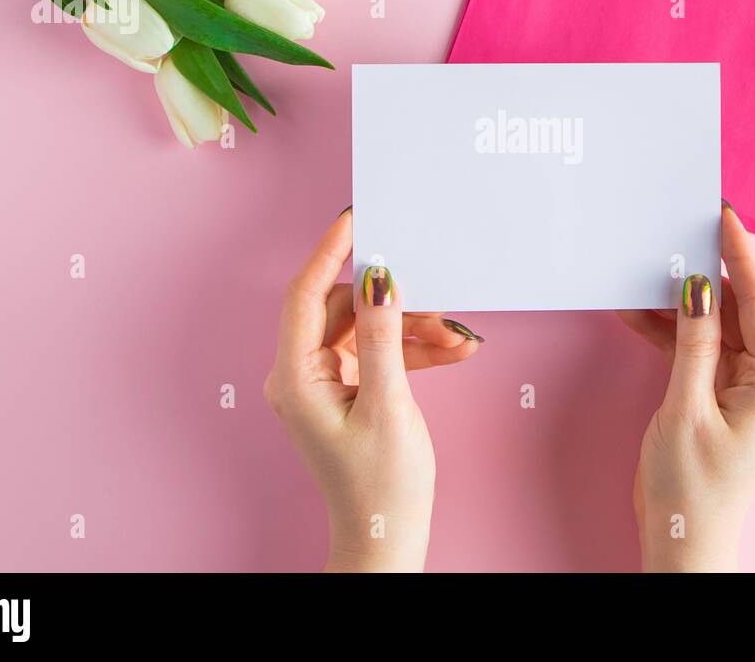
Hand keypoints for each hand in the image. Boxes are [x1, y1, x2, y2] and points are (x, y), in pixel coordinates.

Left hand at [264, 210, 482, 571]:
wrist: (387, 537)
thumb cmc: (382, 486)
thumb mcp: (389, 403)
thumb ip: (384, 335)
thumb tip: (378, 278)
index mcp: (295, 377)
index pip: (305, 294)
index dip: (331, 251)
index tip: (358, 217)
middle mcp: (300, 375)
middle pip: (345, 310)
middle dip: (398, 303)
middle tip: (444, 301)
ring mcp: (322, 382)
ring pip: (367, 328)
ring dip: (414, 328)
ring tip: (459, 339)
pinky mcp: (346, 389)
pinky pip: (377, 351)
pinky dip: (413, 350)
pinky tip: (452, 352)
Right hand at [618, 203, 754, 571]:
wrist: (682, 541)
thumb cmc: (692, 488)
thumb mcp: (686, 408)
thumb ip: (693, 343)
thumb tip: (697, 287)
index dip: (741, 256)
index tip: (723, 217)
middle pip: (738, 307)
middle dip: (707, 270)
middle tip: (679, 231)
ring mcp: (737, 386)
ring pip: (712, 324)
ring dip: (680, 300)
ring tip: (646, 269)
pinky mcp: (711, 394)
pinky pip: (694, 348)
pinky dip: (668, 330)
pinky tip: (637, 311)